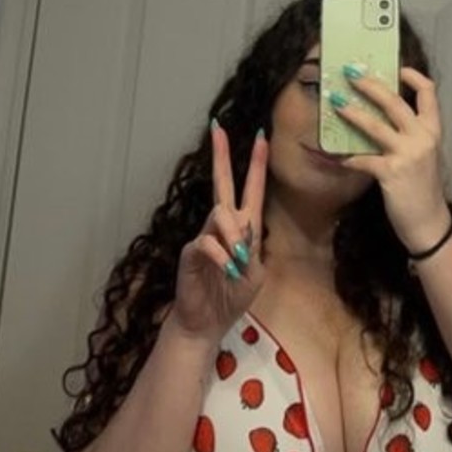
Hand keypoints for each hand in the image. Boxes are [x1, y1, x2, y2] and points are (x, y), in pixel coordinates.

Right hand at [172, 124, 268, 342]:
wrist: (207, 323)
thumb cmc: (230, 297)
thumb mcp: (254, 273)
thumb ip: (252, 248)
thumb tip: (245, 225)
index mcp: (243, 229)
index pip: (251, 189)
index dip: (256, 163)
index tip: (260, 136)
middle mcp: (222, 226)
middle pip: (222, 183)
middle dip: (222, 155)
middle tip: (218, 128)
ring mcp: (205, 236)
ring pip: (221, 213)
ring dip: (234, 234)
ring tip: (239, 261)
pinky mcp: (191, 252)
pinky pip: (208, 242)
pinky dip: (222, 256)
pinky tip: (228, 269)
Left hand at [329, 65, 450, 254]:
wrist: (429, 223)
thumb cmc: (423, 188)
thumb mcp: (424, 155)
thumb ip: (409, 135)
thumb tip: (381, 116)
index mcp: (433, 130)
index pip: (429, 93)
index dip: (413, 76)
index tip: (397, 68)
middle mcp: (422, 137)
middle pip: (394, 102)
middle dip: (370, 85)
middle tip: (351, 74)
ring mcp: (407, 154)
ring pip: (375, 125)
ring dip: (352, 113)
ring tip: (335, 104)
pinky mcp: (391, 173)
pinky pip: (363, 159)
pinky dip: (348, 158)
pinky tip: (337, 157)